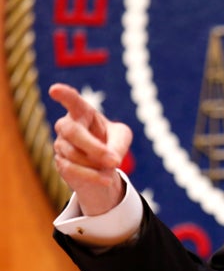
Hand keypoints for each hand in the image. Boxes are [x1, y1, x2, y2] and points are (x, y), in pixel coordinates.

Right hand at [49, 83, 132, 215]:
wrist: (102, 166)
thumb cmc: (111, 142)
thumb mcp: (121, 137)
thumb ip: (118, 143)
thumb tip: (111, 158)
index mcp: (82, 112)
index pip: (72, 100)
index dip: (64, 95)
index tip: (55, 90)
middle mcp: (67, 125)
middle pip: (72, 132)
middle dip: (94, 148)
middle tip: (116, 161)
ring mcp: (60, 143)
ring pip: (74, 154)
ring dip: (97, 164)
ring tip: (111, 168)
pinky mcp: (60, 162)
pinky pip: (72, 169)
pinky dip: (92, 176)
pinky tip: (106, 180)